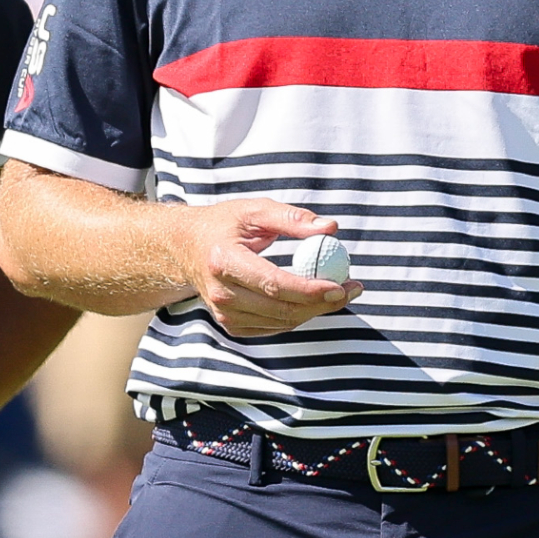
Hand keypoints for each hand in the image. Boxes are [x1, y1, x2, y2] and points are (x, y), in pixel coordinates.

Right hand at [163, 199, 358, 336]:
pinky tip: (310, 299)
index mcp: (224, 261)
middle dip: (323, 303)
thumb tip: (330, 229)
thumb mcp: (254, 210)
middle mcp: (221, 292)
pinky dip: (297, 315)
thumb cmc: (223, 224)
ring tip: (339, 291)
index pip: (273, 283)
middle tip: (353, 288)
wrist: (185, 247)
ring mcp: (224, 313)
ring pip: (282, 322)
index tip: (341, 285)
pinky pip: (274, 327)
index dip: (310, 289)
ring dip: (315, 310)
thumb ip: (292, 218)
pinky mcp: (231, 325)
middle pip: (281, 308)